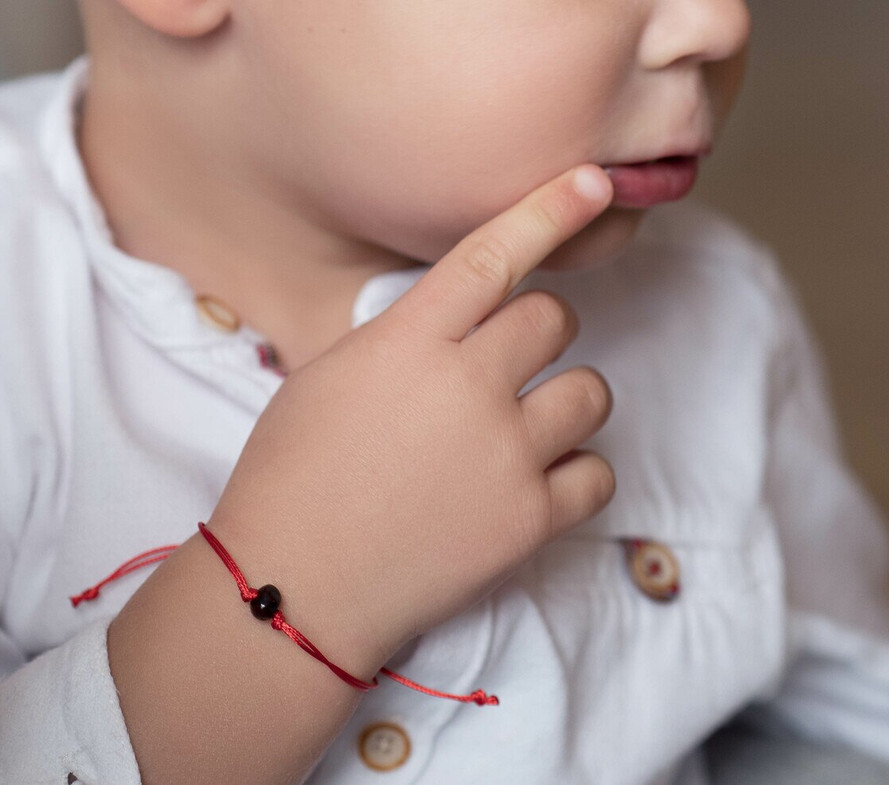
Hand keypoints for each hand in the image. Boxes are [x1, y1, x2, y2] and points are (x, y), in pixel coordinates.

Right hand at [208, 165, 616, 672]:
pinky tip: (533, 485)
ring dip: (564, 401)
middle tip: (508, 367)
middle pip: (554, 320)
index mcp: (408, 343)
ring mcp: (506, 454)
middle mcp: (467, 387)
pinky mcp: (530, 520)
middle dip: (538, 333)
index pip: (491, 258)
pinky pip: (597, 473)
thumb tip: (454, 329)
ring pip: (591, 392)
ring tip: (523, 431)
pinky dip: (573, 474)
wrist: (293, 585)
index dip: (547, 213)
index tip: (592, 184)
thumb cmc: (291, 478)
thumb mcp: (328, 379)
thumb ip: (402, 342)